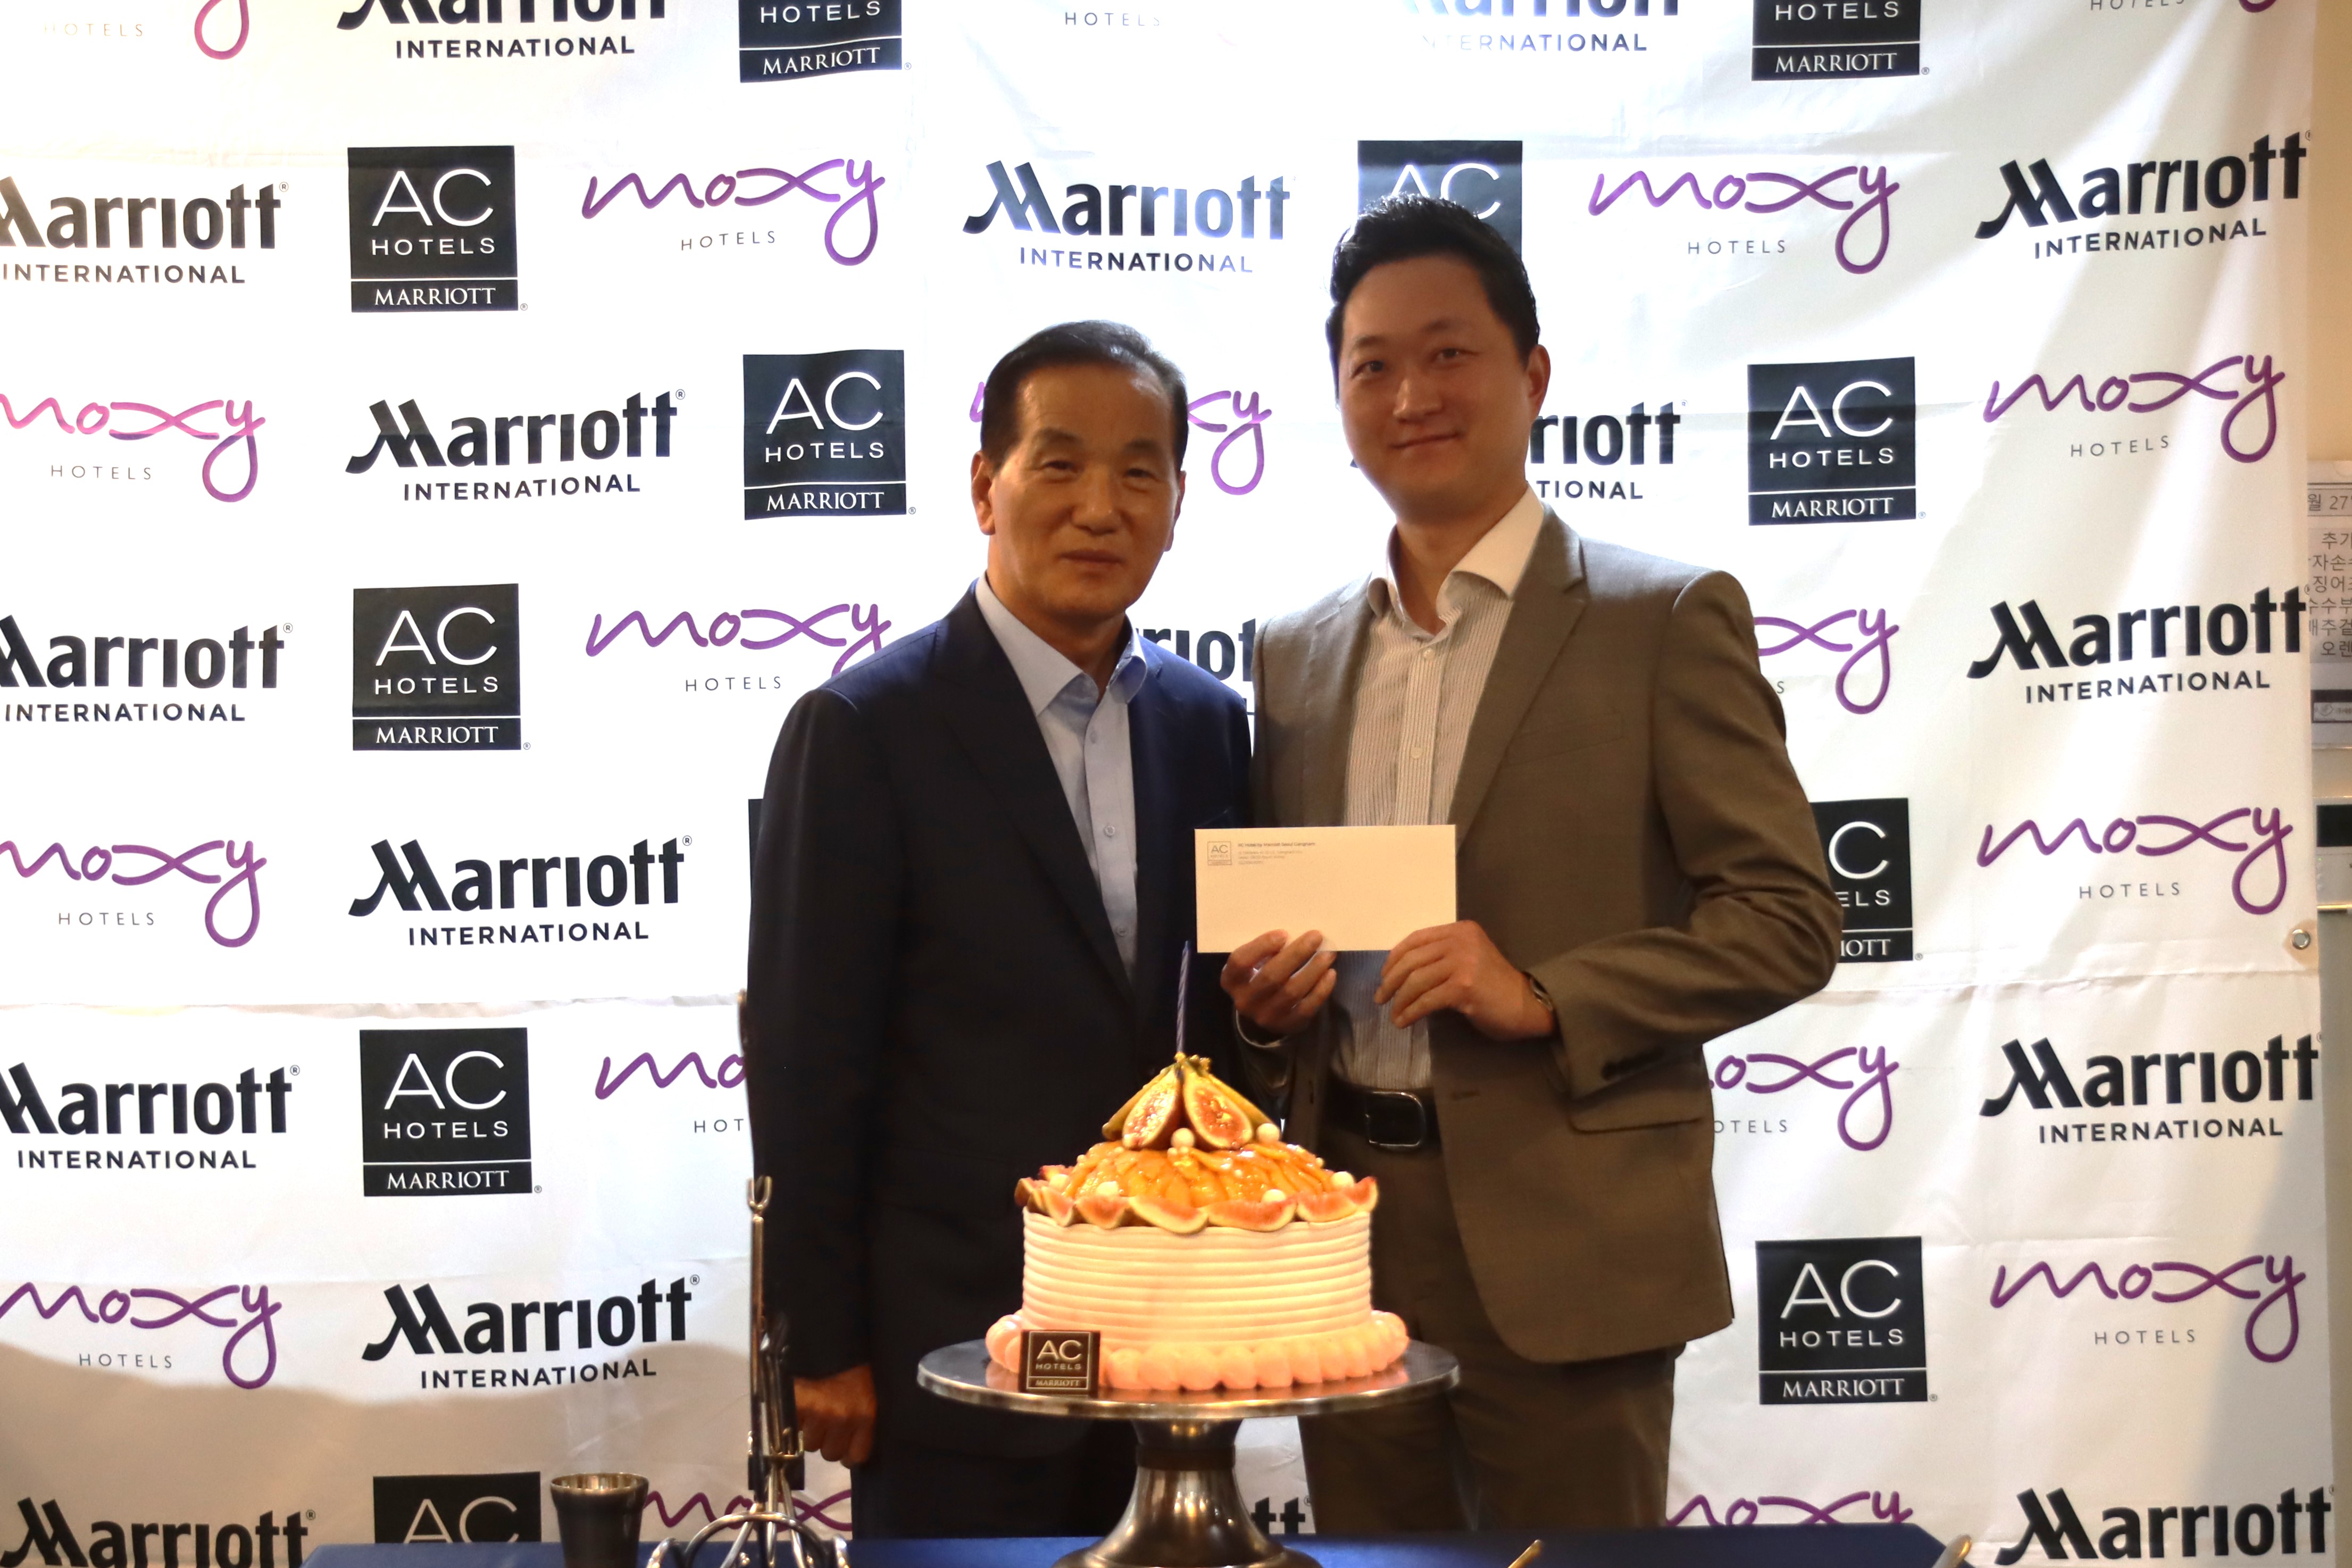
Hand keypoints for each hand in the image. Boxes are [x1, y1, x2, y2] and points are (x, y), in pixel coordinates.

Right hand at [794, 1363, 875, 1465]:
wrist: (828, 1339)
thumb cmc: (852, 1365)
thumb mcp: (867, 1392)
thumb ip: (862, 1419)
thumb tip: (851, 1447)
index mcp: (866, 1415)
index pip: (857, 1456)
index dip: (848, 1454)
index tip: (844, 1447)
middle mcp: (844, 1419)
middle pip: (831, 1454)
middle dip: (828, 1442)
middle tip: (826, 1425)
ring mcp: (819, 1415)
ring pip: (811, 1444)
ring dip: (811, 1433)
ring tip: (813, 1413)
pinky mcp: (799, 1408)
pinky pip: (795, 1429)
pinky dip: (796, 1421)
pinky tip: (802, 1407)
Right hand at [1220, 929, 1336, 1037]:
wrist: (1262, 1012)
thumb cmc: (1258, 975)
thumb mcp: (1253, 963)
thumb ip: (1265, 952)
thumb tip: (1296, 935)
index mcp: (1231, 980)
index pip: (1240, 962)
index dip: (1261, 946)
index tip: (1283, 933)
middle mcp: (1245, 1000)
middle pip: (1271, 976)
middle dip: (1296, 954)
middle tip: (1316, 937)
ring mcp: (1265, 1016)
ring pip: (1291, 992)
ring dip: (1313, 970)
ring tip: (1328, 954)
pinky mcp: (1287, 1025)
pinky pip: (1306, 1008)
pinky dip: (1321, 990)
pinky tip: (1330, 974)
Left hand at [1375, 921, 1553, 1039]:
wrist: (1528, 1005)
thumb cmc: (1496, 988)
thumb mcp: (1468, 960)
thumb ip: (1442, 957)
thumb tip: (1401, 971)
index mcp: (1461, 931)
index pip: (1416, 939)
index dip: (1394, 958)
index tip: (1384, 976)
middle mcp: (1461, 941)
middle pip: (1412, 959)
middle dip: (1391, 981)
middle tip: (1381, 998)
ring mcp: (1463, 962)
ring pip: (1416, 980)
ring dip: (1399, 1000)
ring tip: (1394, 1015)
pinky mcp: (1464, 986)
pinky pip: (1426, 1000)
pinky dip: (1411, 1012)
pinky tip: (1404, 1021)